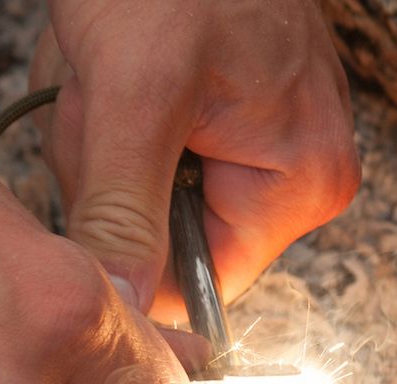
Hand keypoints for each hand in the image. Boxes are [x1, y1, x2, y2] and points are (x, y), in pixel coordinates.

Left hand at [30, 0, 359, 324]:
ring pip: (141, 190)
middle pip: (164, 236)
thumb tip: (120, 311)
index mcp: (299, 185)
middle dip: (107, 175)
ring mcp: (259, 140)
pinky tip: (109, 59)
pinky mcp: (222, 112)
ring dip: (97, 134)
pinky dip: (107, 108)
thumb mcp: (131, 98)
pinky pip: (144, 145)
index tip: (98, 181)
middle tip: (102, 98)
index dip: (128, 251)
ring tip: (104, 66)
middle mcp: (294, 174)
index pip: (198, 288)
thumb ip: (122, 214)